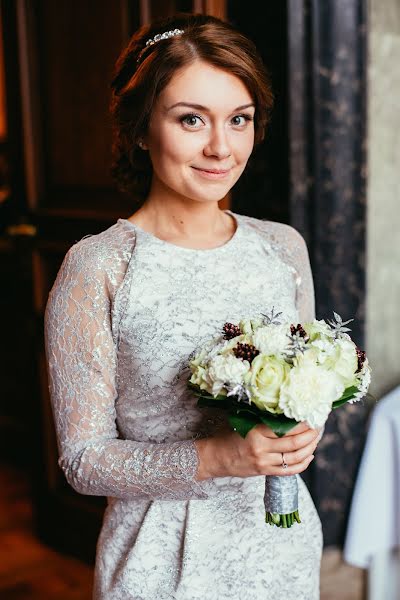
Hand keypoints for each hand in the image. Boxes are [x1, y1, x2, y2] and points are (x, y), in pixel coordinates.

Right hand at [195, 421, 321, 480]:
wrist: (215, 457)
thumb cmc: (227, 436)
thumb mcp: (242, 421)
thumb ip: (261, 418)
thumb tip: (285, 410)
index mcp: (255, 432)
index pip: (285, 428)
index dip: (302, 423)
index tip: (311, 415)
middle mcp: (261, 448)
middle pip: (294, 443)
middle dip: (310, 435)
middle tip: (318, 426)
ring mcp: (264, 462)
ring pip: (295, 458)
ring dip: (310, 448)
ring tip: (315, 439)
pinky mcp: (265, 472)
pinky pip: (289, 471)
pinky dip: (302, 464)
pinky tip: (309, 456)